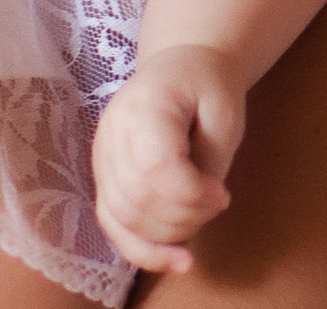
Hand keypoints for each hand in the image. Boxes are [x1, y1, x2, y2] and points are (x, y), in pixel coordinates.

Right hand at [91, 43, 245, 274]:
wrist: (180, 66)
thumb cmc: (207, 85)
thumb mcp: (225, 112)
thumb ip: (212, 160)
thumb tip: (201, 207)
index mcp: (145, 105)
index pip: (156, 166)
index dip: (191, 194)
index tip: (223, 195)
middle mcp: (112, 133)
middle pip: (138, 198)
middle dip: (185, 216)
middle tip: (217, 203)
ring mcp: (101, 157)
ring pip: (123, 218)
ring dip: (168, 234)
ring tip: (202, 218)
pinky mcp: (103, 178)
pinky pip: (113, 225)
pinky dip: (143, 249)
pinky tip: (176, 260)